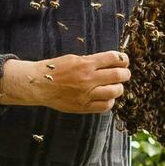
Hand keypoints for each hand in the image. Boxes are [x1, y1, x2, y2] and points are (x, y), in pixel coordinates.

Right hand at [0, 50, 130, 113]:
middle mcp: (88, 79)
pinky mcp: (83, 106)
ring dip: (118, 88)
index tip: (124, 60)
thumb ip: (91, 61)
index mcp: (86, 64)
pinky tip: (106, 97)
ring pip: (115, 91)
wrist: (39, 85)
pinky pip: (105, 106)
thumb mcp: (73, 59)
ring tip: (115, 86)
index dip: (123, 59)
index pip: (114, 59)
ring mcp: (86, 94)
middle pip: (118, 75)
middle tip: (124, 74)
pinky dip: (110, 101)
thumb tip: (110, 61)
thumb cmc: (55, 70)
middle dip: (125, 73)